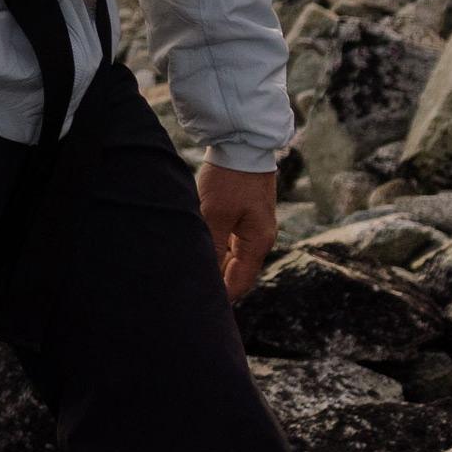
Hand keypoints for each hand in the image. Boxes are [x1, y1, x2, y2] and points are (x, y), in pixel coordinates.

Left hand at [198, 160, 277, 304]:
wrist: (242, 143)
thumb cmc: (230, 179)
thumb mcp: (215, 215)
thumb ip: (213, 248)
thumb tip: (206, 277)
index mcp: (258, 243)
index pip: (239, 283)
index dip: (221, 298)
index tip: (200, 308)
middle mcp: (260, 239)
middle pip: (237, 273)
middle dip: (217, 284)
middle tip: (191, 294)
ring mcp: (253, 227)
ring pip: (233, 258)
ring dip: (216, 266)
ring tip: (192, 275)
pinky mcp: (245, 215)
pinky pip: (230, 242)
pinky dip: (217, 250)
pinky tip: (200, 251)